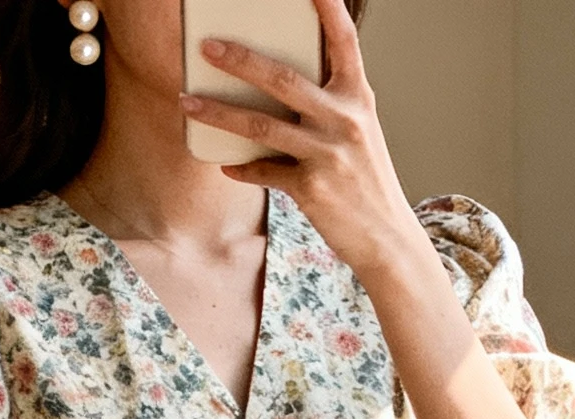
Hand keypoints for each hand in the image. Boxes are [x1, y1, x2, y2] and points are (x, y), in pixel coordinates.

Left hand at [181, 0, 423, 285]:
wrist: (387, 240)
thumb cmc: (366, 181)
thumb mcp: (358, 133)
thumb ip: (328, 103)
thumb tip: (275, 85)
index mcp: (358, 97)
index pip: (343, 39)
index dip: (326, 6)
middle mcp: (345, 120)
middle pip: (283, 79)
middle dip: (239, 60)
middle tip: (206, 46)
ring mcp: (328, 154)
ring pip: (262, 126)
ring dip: (219, 114)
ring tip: (187, 102)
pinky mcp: (312, 189)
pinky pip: (265, 172)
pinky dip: (242, 168)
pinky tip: (224, 164)